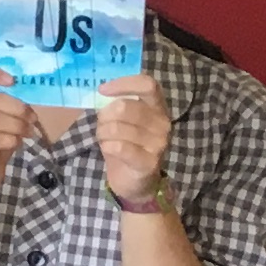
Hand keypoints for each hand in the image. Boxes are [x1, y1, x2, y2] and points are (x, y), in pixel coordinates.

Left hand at [95, 71, 174, 209]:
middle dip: (104, 116)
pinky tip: (110, 150)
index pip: (147, 85)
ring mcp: (159, 143)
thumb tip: (101, 91)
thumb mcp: (121, 121)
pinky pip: (118, 147)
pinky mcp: (149, 162)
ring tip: (107, 140)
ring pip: (116, 127)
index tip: (103, 90)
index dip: (124, 84)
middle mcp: (163, 123)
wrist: (136, 181)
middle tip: (103, 126)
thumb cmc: (126, 144)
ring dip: (102, 133)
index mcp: (157, 107)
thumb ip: (115, 104)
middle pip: (125, 107)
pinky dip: (107, 146)